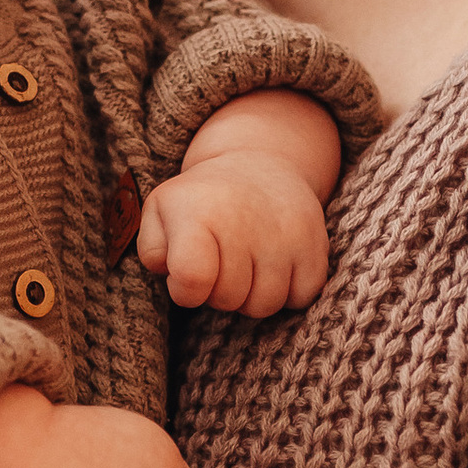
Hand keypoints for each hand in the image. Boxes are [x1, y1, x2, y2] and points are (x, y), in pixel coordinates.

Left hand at [138, 157, 330, 316]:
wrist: (259, 163)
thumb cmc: (202, 200)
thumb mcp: (160, 212)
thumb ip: (152, 250)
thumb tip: (177, 280)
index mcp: (198, 214)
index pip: (192, 280)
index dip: (186, 291)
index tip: (187, 274)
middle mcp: (243, 221)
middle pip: (228, 300)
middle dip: (218, 292)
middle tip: (219, 263)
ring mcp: (284, 234)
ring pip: (265, 305)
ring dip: (251, 296)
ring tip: (245, 265)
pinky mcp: (315, 244)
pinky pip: (300, 298)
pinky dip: (287, 292)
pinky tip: (274, 265)